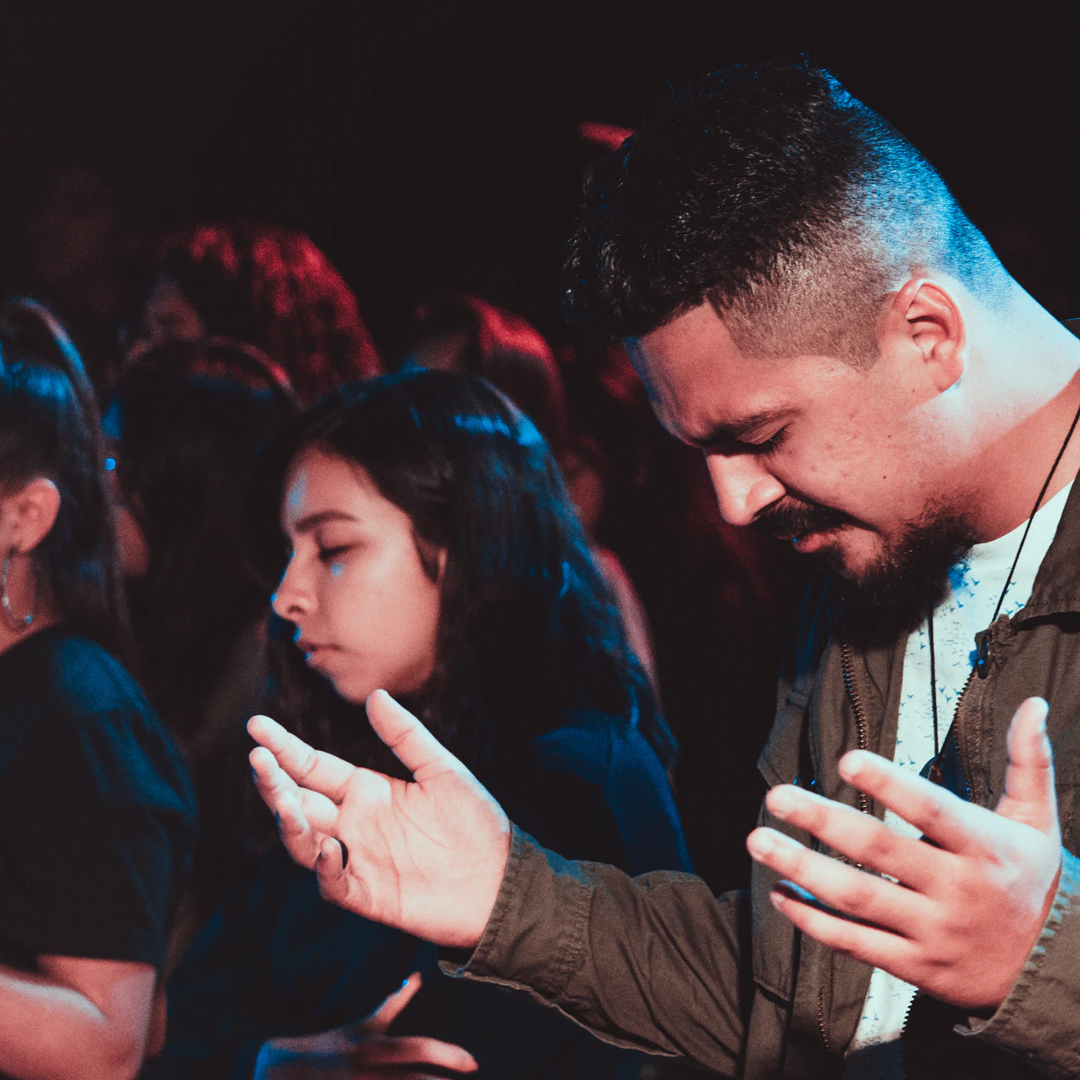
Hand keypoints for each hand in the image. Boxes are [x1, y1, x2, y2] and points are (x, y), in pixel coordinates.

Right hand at [248, 689, 510, 947]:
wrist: (501, 880)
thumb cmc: (476, 822)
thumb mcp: (442, 770)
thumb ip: (405, 736)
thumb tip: (373, 695)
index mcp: (366, 790)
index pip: (312, 766)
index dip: (283, 748)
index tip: (256, 726)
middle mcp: (354, 823)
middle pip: (299, 801)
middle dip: (275, 782)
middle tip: (258, 759)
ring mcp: (357, 859)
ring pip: (305, 841)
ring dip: (290, 823)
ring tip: (286, 801)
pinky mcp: (369, 896)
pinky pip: (334, 884)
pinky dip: (325, 869)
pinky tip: (329, 849)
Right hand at [253, 972, 477, 1079]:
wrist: (283, 1069)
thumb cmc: (331, 1045)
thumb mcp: (364, 1025)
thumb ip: (394, 1003)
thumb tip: (418, 977)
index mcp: (375, 1048)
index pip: (418, 1049)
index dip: (448, 1055)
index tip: (474, 1063)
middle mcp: (370, 1071)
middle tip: (473, 1074)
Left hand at [746, 696, 1062, 1009]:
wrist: (1054, 972)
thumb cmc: (1033, 881)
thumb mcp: (1038, 821)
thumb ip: (1028, 761)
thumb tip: (1033, 704)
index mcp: (984, 847)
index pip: (931, 810)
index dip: (889, 785)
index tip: (845, 759)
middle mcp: (956, 890)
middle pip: (879, 852)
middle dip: (822, 821)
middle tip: (775, 796)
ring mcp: (933, 932)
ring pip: (857, 899)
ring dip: (801, 869)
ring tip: (757, 841)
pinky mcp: (916, 968)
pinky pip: (855, 945)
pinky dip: (813, 922)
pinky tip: (779, 893)